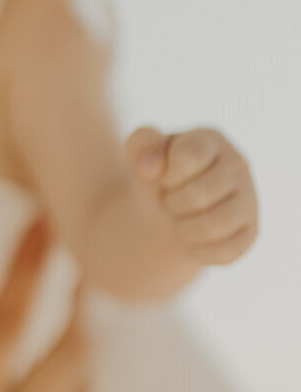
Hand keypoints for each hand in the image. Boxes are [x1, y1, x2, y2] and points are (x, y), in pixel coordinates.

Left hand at [127, 126, 257, 264]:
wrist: (166, 212)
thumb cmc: (157, 176)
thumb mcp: (141, 154)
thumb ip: (141, 144)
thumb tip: (149, 166)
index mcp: (210, 140)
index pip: (189, 156)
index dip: (167, 175)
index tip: (165, 178)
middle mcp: (237, 165)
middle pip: (199, 194)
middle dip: (173, 204)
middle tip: (171, 201)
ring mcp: (248, 198)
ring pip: (215, 226)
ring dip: (185, 230)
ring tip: (181, 220)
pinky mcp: (250, 232)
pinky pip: (226, 252)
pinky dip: (199, 251)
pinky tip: (194, 239)